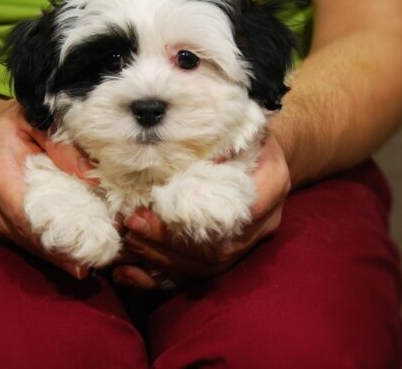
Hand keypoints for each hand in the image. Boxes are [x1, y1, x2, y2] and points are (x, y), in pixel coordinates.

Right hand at [0, 96, 93, 278]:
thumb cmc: (6, 124)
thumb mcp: (34, 120)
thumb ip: (62, 146)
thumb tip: (92, 177)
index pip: (28, 215)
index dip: (59, 235)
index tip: (90, 245)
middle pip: (31, 237)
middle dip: (67, 250)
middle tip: (104, 255)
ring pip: (29, 245)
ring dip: (61, 254)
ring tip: (97, 257)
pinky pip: (25, 241)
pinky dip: (50, 248)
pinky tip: (76, 254)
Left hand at [112, 134, 289, 288]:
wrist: (265, 156)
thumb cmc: (249, 135)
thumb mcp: (246, 124)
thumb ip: (226, 135)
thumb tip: (190, 146)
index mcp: (272, 185)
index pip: (240, 212)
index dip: (200, 216)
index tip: (159, 205)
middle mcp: (262, 224)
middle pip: (219, 250)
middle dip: (172, 243)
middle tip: (134, 225)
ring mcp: (246, 245)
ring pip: (205, 268)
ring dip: (163, 259)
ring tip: (130, 242)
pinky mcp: (226, 255)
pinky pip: (194, 275)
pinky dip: (160, 277)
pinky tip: (129, 274)